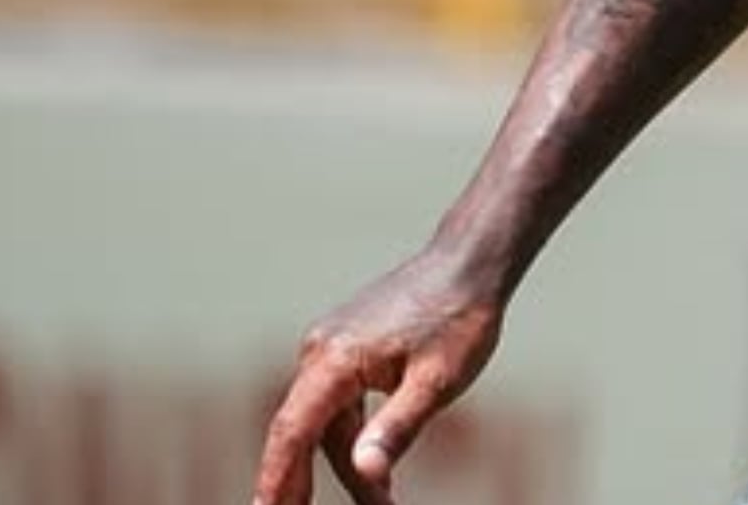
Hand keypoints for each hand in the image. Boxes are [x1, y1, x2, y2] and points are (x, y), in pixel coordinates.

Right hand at [253, 250, 508, 504]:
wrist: (470, 264)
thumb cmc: (459, 319)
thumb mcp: (437, 382)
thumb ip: (397, 428)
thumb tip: (364, 473)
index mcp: (335, 359)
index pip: (292, 432)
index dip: (277, 478)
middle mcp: (320, 350)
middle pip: (301, 432)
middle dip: (297, 484)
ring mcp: (329, 346)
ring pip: (322, 422)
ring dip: (337, 466)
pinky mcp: (345, 348)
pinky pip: (335, 404)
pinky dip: (346, 439)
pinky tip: (365, 468)